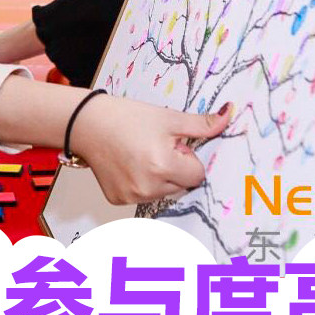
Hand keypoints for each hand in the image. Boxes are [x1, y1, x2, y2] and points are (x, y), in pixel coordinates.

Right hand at [71, 97, 231, 204]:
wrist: (85, 122)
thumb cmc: (123, 117)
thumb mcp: (166, 117)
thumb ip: (201, 123)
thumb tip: (229, 115)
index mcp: (163, 165)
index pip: (197, 174)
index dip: (187, 156)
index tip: (170, 143)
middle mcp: (148, 186)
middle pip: (182, 185)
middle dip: (175, 168)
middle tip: (154, 146)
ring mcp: (132, 196)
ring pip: (164, 192)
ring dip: (159, 177)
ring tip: (139, 154)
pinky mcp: (119, 200)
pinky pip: (143, 196)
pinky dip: (140, 183)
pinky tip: (128, 164)